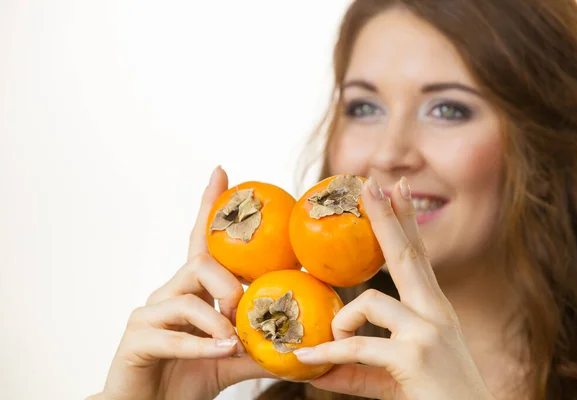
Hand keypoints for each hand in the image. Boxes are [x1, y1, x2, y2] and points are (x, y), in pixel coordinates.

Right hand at [88, 166, 271, 399]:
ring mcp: (147, 316)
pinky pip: (172, 335)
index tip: (222, 172)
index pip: (199, 240)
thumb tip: (299, 345)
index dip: (209, 206)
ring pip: (187, 298)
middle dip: (230, 284)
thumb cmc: (185, 380)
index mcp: (189, 292)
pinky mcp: (135, 341)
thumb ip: (258, 350)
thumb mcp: (230, 362)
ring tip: (234, 343)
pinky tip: (221, 353)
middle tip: (246, 312)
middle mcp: (166, 295)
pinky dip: (202, 346)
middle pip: (200, 263)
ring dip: (218, 320)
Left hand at [293, 176, 494, 399]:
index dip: (405, 221)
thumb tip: (315, 364)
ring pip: (370, 300)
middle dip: (386, 216)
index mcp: (433, 310)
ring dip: (342, 321)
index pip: (417, 256)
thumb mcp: (393, 376)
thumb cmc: (435, 399)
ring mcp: (427, 331)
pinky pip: (358, 345)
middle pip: (406, 254)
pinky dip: (328, 352)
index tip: (396, 190)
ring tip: (330, 340)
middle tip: (371, 183)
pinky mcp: (414, 356)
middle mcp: (435, 312)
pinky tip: (308, 357)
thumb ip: (357, 368)